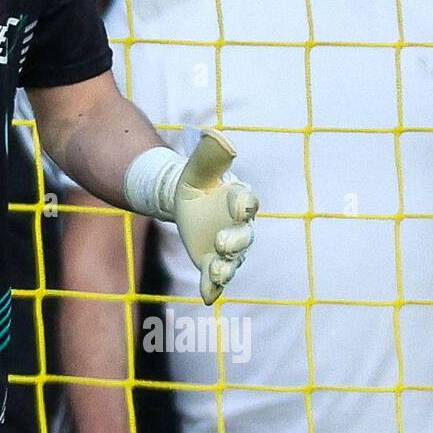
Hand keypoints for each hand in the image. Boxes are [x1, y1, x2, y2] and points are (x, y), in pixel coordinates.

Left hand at [173, 130, 257, 303]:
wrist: (184, 202)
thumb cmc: (197, 183)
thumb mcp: (198, 168)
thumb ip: (210, 155)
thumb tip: (216, 136)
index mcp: (239, 200)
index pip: (248, 203)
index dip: (245, 204)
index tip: (239, 203)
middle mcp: (240, 227)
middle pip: (244, 238)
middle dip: (235, 242)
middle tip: (221, 242)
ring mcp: (227, 248)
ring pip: (232, 261)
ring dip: (225, 267)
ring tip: (214, 270)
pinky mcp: (212, 263)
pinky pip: (215, 278)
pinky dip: (212, 288)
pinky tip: (207, 297)